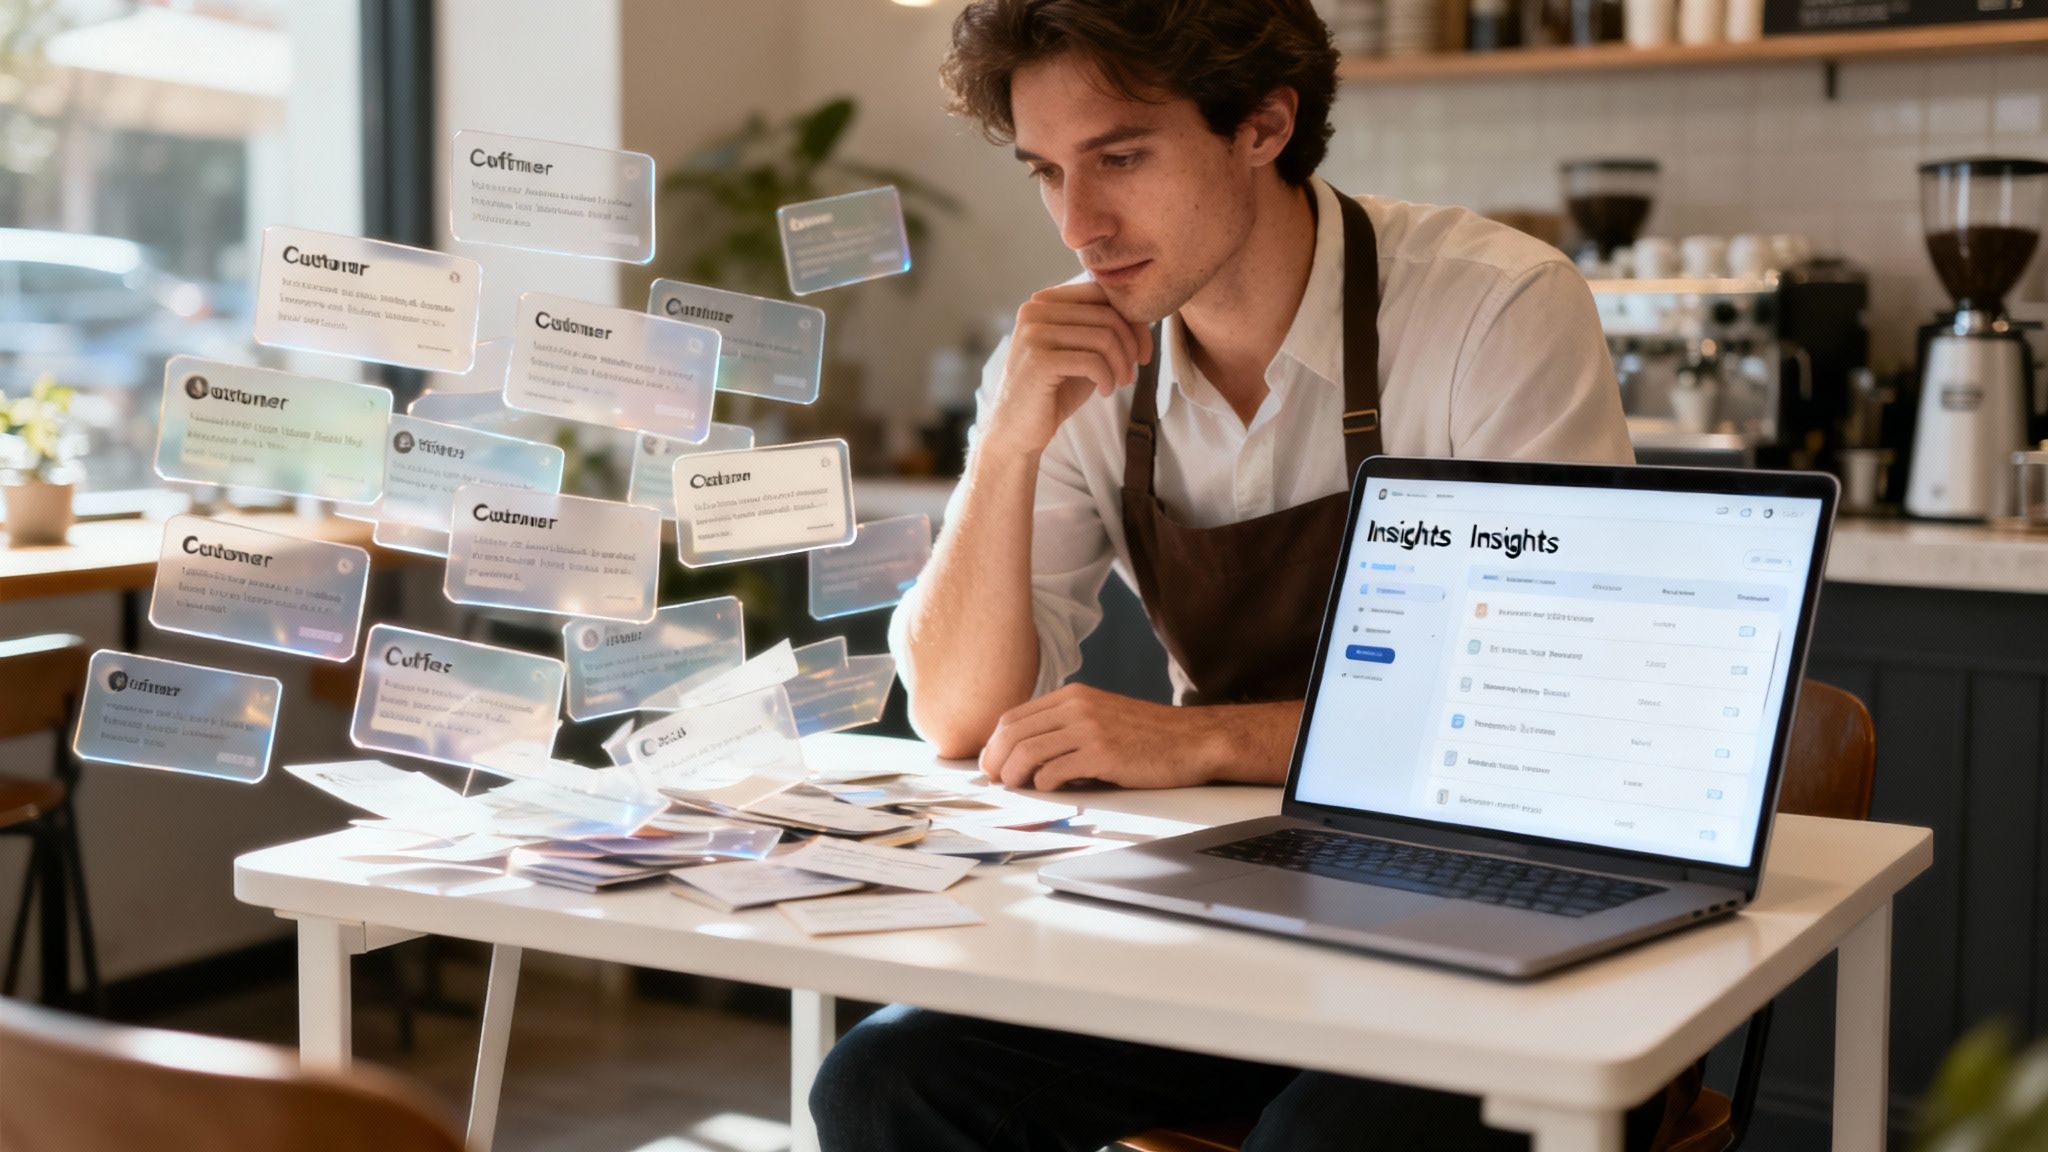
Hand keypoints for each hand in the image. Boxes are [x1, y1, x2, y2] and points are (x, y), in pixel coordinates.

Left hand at [977, 685, 1299, 791]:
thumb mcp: (1101, 716)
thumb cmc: (1148, 736)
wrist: (1192, 741)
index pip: (1014, 717)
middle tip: (994, 780)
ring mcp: (1088, 729)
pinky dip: (1043, 785)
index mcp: (1072, 696)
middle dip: (995, 760)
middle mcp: (1076, 707)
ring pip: (1027, 752)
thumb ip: (1066, 725)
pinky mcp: (1101, 754)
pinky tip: (1049, 790)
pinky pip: (1054, 772)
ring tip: (1016, 788)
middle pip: (1012, 733)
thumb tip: (1028, 752)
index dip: (994, 743)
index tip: (991, 763)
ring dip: (1014, 775)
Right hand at [982, 281, 1154, 457]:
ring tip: (1120, 383)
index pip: (1101, 292)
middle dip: (1131, 345)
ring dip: (1121, 365)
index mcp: (1044, 301)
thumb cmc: (1054, 390)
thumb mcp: (1080, 351)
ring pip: (1103, 337)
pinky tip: (1105, 391)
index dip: (1132, 319)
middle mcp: (1034, 310)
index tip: (1142, 350)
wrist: (1017, 429)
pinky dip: (1108, 378)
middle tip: (1132, 372)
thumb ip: (1101, 327)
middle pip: (1106, 315)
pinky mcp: (1038, 361)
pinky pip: (1093, 361)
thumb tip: (1143, 314)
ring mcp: (1033, 334)